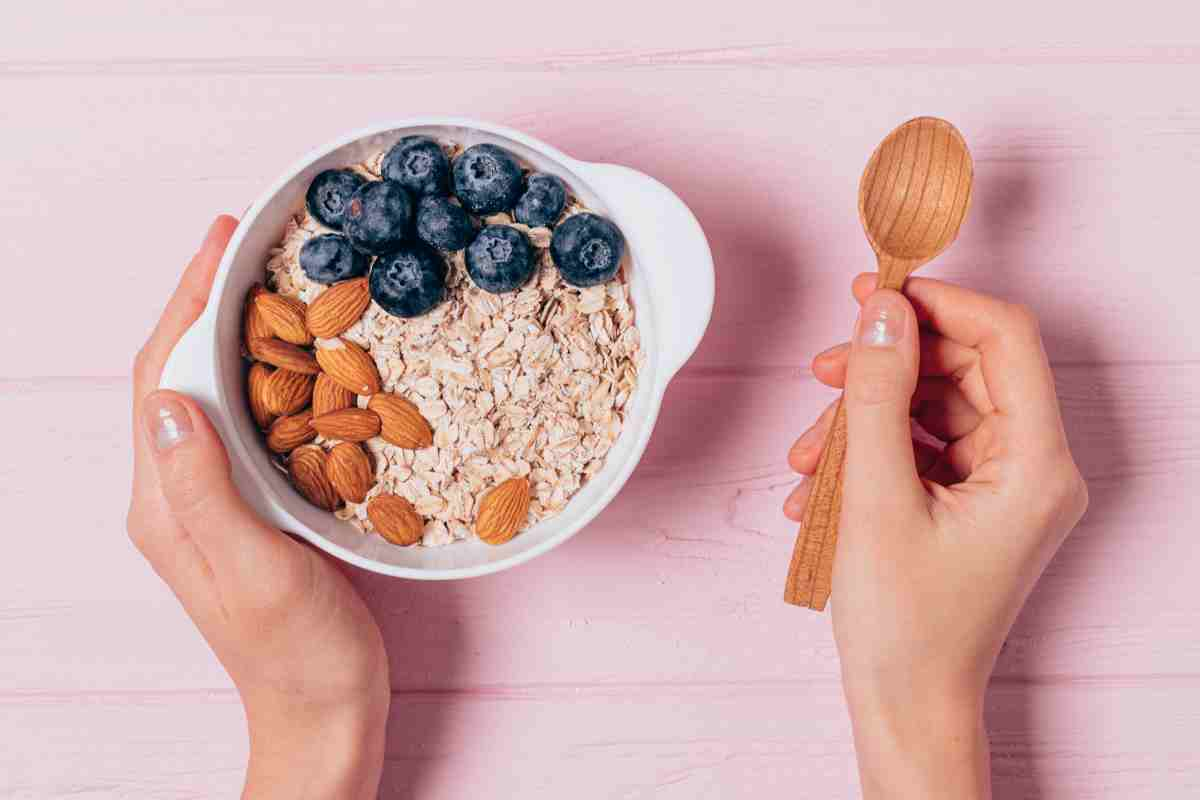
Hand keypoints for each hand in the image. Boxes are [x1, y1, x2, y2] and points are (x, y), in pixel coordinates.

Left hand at [126, 217, 389, 798]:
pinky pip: (248, 422)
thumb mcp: (254, 570)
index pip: (159, 378)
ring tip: (273, 280)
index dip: (185, 303)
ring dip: (235, 330)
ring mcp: (212, 500)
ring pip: (212, 392)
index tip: (222, 242)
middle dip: (204, 300)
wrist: (323, 708)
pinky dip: (269, 374)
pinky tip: (303, 357)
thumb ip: (207, 487)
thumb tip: (170, 396)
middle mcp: (177, 493)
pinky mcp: (249, 507)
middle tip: (248, 242)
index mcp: (165, 502)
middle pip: (177, 373)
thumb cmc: (296, 651)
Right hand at [784, 274, 1087, 798]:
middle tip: (823, 368)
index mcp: (1036, 463)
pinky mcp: (972, 503)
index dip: (939, 304)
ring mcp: (1004, 487)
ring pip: (933, 409)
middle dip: (886, 367)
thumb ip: (876, 393)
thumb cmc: (904, 623)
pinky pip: (922, 448)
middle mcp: (1033, 468)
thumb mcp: (875, 496)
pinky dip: (870, 454)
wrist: (905, 703)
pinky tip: (817, 486)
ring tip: (806, 457)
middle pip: (964, 370)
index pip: (1005, 338)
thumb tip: (879, 312)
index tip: (874, 295)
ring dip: (864, 419)